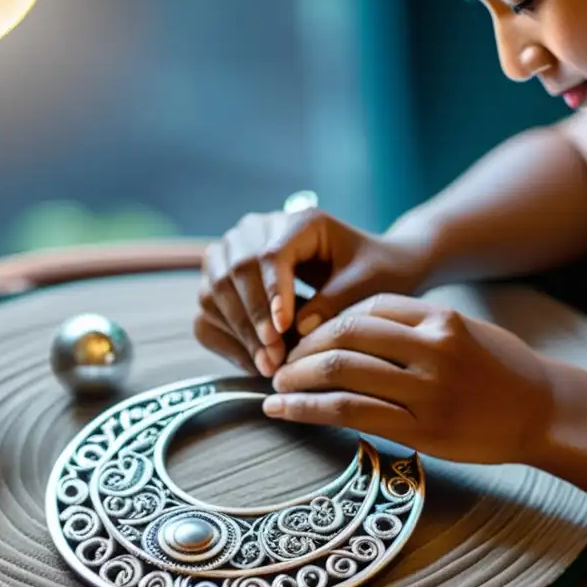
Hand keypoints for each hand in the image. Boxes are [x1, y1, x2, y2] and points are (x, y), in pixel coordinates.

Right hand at [195, 210, 430, 377]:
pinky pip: (209, 307)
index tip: (282, 330)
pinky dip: (226, 336)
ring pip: (215, 289)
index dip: (271, 294)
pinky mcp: (227, 275)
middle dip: (252, 320)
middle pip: (235, 270)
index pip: (270, 254)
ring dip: (237, 331)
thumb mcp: (369, 284)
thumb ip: (335, 302)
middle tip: (273, 360)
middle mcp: (260, 228)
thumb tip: (298, 329)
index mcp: (300, 221)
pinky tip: (253, 361)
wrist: (374, 268)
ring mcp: (238, 250)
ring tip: (267, 365)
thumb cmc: (377, 271)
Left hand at [263, 293, 553, 464]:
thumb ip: (413, 326)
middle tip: (281, 363)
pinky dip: (309, 410)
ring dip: (297, 380)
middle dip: (303, 349)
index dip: (325, 322)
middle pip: (346, 335)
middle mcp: (432, 348)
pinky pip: (352, 414)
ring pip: (342, 374)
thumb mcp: (463, 329)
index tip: (304, 338)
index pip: (365, 308)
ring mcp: (428, 390)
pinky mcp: (422, 428)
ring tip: (274, 388)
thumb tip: (348, 331)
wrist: (544, 412)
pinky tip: (284, 410)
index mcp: (440, 318)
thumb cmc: (500, 369)